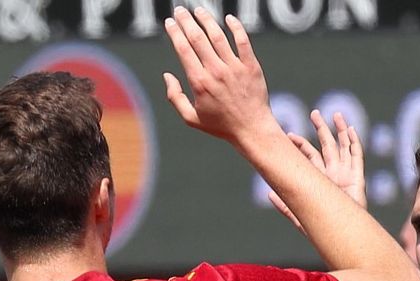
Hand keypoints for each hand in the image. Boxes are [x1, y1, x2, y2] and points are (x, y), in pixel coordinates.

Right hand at [162, 8, 272, 145]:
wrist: (252, 129)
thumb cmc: (221, 125)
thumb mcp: (191, 118)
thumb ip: (175, 97)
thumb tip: (167, 75)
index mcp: (199, 82)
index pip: (183, 50)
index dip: (175, 33)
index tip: (169, 22)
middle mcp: (216, 72)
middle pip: (197, 38)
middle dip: (186, 21)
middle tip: (180, 10)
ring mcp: (235, 67)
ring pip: (218, 36)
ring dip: (207, 20)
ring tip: (199, 10)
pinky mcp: (251, 66)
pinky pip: (243, 41)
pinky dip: (236, 27)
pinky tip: (228, 18)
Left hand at [268, 110, 365, 229]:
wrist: (342, 235)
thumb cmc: (322, 228)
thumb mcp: (300, 216)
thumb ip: (285, 206)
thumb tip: (269, 193)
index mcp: (319, 179)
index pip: (309, 156)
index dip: (300, 145)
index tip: (289, 135)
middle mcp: (333, 173)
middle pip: (327, 145)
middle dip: (321, 129)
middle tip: (314, 113)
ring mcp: (346, 174)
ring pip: (343, 147)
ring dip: (340, 130)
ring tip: (336, 115)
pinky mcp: (357, 178)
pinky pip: (357, 156)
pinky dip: (355, 143)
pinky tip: (351, 130)